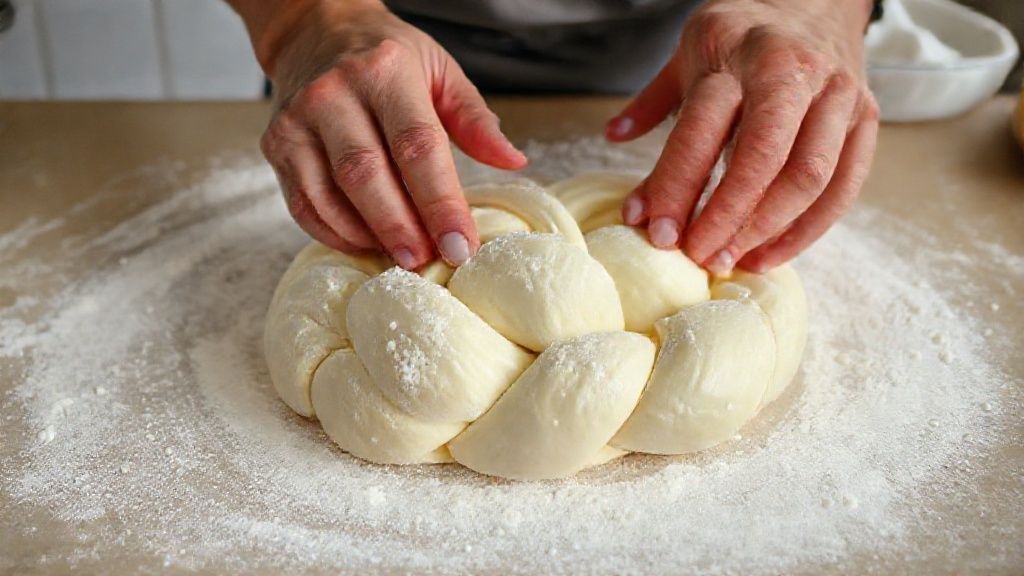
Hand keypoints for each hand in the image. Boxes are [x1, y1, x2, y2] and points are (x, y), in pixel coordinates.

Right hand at [249, 0, 525, 268]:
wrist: (315, 32)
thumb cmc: (387, 57)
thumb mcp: (440, 71)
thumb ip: (474, 119)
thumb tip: (513, 161)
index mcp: (385, 72)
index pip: (417, 146)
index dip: (441, 202)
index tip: (462, 245)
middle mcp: (334, 93)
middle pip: (367, 175)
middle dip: (401, 228)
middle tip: (427, 263)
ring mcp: (297, 120)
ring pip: (329, 195)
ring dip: (367, 236)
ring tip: (400, 258)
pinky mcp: (275, 145)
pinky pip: (303, 204)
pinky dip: (335, 233)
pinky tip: (365, 244)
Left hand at [606, 0, 879, 273]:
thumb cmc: (743, 33)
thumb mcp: (689, 52)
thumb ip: (653, 101)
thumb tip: (611, 136)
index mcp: (735, 52)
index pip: (701, 128)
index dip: (676, 186)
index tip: (656, 232)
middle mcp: (791, 70)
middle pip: (762, 156)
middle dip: (726, 216)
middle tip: (697, 256)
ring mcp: (837, 94)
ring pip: (809, 176)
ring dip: (766, 229)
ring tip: (728, 259)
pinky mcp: (866, 117)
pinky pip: (843, 186)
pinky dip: (807, 230)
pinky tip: (768, 254)